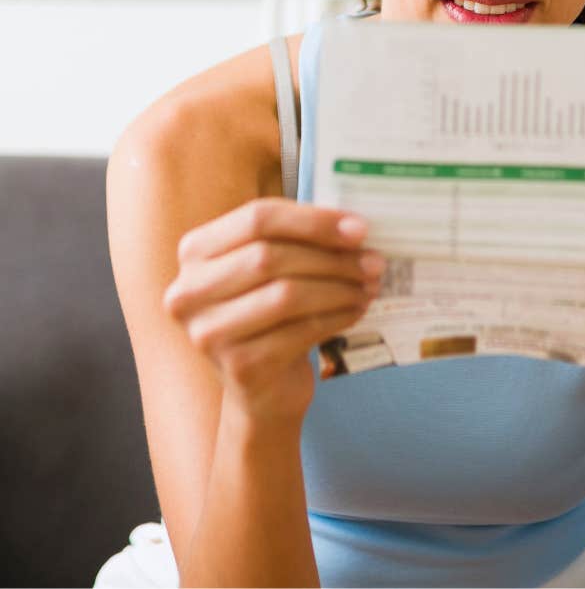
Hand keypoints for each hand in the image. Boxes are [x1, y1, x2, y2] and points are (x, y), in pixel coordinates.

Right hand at [164, 198, 384, 424]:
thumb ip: (296, 238)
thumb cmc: (269, 313)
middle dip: (331, 257)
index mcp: (195, 251)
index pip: (257, 218)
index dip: (312, 220)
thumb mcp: (270, 267)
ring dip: (338, 287)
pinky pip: (298, 331)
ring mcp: (208, 333)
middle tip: (373, 261)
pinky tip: (356, 311)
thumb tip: (353, 226)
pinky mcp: (237, 367)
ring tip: (369, 285)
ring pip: (285, 294)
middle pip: (269, 256)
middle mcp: (189, 291)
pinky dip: (335, 318)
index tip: (359, 228)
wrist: (262, 389)